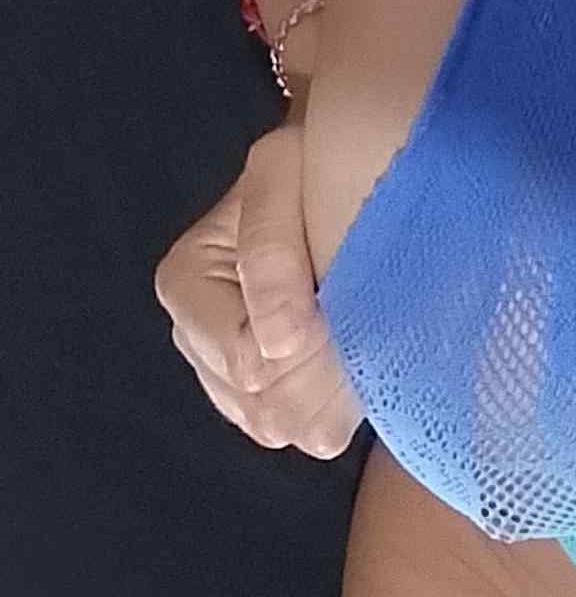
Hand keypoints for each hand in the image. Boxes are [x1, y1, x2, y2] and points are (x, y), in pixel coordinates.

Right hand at [154, 117, 361, 458]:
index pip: (249, 364)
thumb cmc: (310, 166)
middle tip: (369, 320)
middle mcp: (194, 338)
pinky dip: (339, 400)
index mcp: (186, 284)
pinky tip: (353, 354)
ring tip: (361, 330)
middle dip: (327, 375)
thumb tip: (279, 344)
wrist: (336, 175)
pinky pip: (305, 430)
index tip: (352, 304)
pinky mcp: (266, 394)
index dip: (313, 347)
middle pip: (266, 408)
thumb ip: (273, 251)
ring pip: (288, 427)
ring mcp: (227, 375)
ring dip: (336, 389)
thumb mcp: (286, 173)